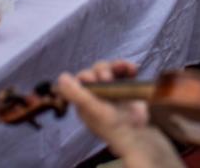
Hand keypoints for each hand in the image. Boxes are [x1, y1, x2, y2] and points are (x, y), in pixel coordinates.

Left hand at [55, 61, 178, 165]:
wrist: (138, 133)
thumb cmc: (112, 125)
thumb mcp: (92, 110)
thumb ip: (76, 94)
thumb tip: (62, 77)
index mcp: (85, 100)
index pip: (80, 80)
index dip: (86, 76)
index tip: (94, 79)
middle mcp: (97, 94)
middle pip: (95, 72)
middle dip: (102, 71)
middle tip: (108, 79)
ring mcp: (112, 90)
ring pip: (110, 69)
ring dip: (116, 66)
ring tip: (125, 69)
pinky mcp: (125, 87)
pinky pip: (124, 71)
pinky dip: (128, 68)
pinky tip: (133, 70)